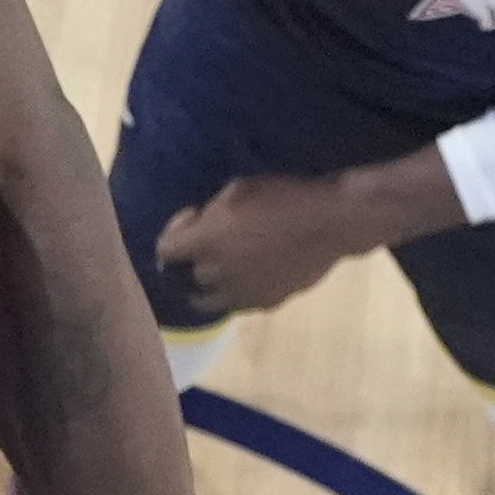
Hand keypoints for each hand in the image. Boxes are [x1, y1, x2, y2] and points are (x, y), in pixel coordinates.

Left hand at [152, 173, 364, 315]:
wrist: (330, 222)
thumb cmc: (282, 197)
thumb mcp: (237, 189)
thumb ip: (210, 212)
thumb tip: (201, 226)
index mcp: (206, 242)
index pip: (164, 250)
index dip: (174, 232)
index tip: (193, 218)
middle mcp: (217, 274)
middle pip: (186, 276)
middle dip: (192, 258)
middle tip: (211, 241)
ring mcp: (242, 294)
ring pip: (207, 301)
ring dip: (207, 284)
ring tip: (223, 266)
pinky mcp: (266, 303)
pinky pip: (238, 304)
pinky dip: (236, 292)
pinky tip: (250, 272)